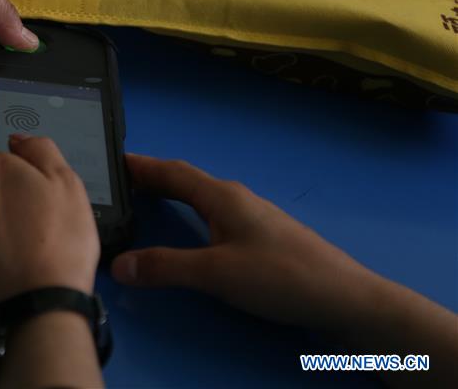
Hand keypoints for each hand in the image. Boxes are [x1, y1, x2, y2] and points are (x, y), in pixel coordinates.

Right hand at [111, 154, 380, 333]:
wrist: (343, 297)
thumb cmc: (280, 275)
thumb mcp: (215, 274)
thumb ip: (165, 267)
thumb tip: (118, 264)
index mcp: (221, 196)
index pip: (172, 172)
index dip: (142, 166)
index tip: (113, 160)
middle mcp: (235, 198)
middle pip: (186, 180)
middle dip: (153, 178)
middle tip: (121, 182)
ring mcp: (252, 215)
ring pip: (202, 196)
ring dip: (173, 193)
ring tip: (147, 200)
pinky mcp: (263, 235)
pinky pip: (215, 212)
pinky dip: (191, 211)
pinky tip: (192, 227)